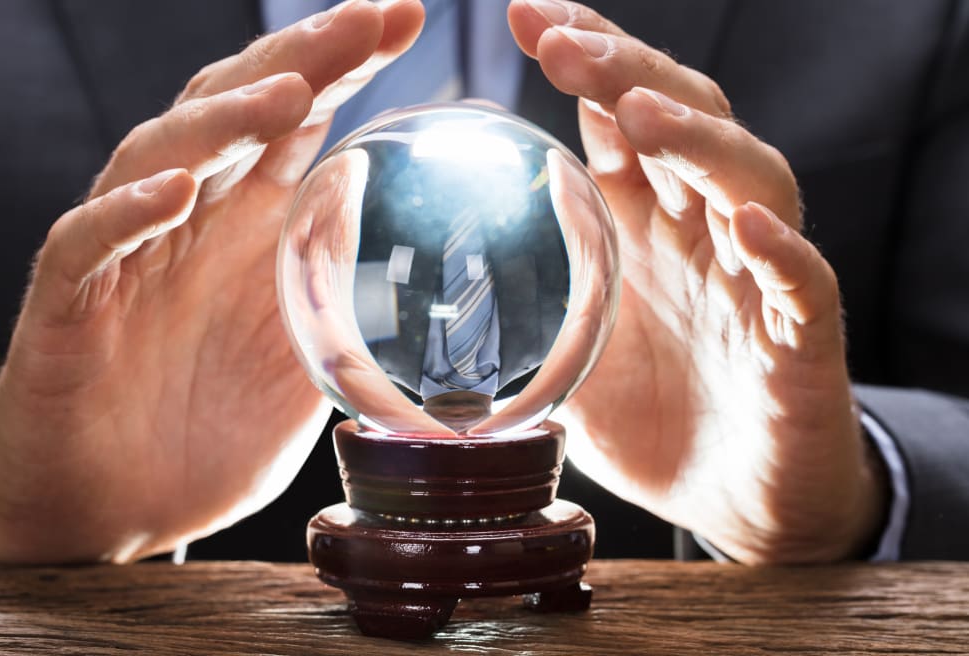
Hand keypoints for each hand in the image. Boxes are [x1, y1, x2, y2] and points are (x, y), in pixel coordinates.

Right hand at [0, 0, 425, 563]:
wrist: (114, 513)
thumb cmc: (207, 435)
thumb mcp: (303, 366)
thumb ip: (346, 307)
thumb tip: (434, 277)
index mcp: (247, 230)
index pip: (295, 123)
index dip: (345, 64)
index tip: (406, 17)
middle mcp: (188, 224)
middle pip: (235, 112)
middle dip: (300, 58)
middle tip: (369, 18)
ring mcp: (125, 256)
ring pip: (160, 155)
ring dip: (222, 119)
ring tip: (287, 92)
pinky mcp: (66, 305)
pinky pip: (87, 243)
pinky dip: (127, 213)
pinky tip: (175, 191)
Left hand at [508, 0, 885, 563]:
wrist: (734, 498)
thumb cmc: (652, 419)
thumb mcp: (567, 358)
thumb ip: (522, 313)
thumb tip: (426, 301)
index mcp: (644, 225)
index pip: (619, 118)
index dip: (585, 59)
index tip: (525, 15)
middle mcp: (703, 232)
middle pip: (681, 121)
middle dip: (625, 72)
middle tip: (560, 42)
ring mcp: (756, 277)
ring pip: (747, 178)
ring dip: (696, 140)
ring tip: (637, 113)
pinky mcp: (802, 335)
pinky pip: (802, 280)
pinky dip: (781, 249)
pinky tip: (748, 223)